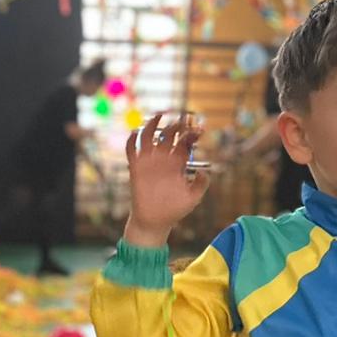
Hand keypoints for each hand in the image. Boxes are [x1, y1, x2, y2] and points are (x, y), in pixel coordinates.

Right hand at [123, 112, 209, 246]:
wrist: (154, 221)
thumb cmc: (175, 210)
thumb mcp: (193, 198)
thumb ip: (201, 185)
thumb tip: (205, 170)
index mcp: (178, 163)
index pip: (185, 142)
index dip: (192, 134)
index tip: (199, 130)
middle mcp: (164, 159)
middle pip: (169, 134)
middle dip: (176, 126)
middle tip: (182, 121)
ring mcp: (149, 162)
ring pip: (149, 136)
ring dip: (153, 124)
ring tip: (159, 115)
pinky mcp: (136, 167)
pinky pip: (131, 149)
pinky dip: (131, 139)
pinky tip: (136, 132)